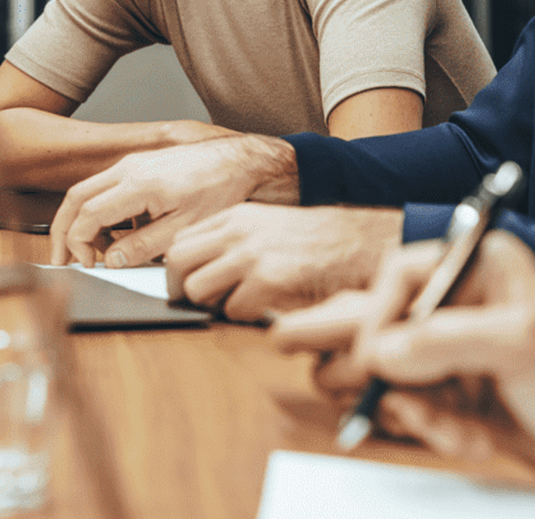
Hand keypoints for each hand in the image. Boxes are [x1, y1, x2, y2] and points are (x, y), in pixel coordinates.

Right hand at [48, 134, 296, 266]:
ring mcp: (134, 162)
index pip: (87, 214)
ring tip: (87, 251)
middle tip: (61, 259)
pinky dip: (99, 209)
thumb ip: (144, 246)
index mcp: (137, 184)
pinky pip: (108, 185)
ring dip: (80, 219)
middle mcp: (130, 167)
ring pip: (89, 189)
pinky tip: (114, 233)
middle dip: (63, 230)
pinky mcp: (142, 163)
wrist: (243, 161)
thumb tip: (111, 261)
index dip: (78, 243)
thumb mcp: (185, 229)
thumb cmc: (221, 191)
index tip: (87, 265)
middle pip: (76, 197)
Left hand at [164, 203, 402, 319]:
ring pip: (197, 289)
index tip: (186, 285)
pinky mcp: (267, 281)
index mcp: (235, 217)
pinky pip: (233, 311)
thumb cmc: (314, 242)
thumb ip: (232, 243)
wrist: (357, 244)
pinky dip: (246, 317)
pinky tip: (268, 306)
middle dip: (182, 289)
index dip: (179, 270)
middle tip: (203, 302)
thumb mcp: (266, 228)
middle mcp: (237, 232)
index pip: (179, 243)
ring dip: (214, 305)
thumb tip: (197, 272)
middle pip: (176, 264)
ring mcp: (251, 255)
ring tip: (241, 303)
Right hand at [273, 233, 534, 491]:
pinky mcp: (459, 392)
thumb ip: (448, 341)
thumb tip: (381, 352)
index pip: (403, 275)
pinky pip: (418, 408)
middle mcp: (465, 302)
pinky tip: (473, 439)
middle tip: (347, 379)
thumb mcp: (522, 348)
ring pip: (397, 374)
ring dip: (417, 410)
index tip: (373, 360)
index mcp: (482, 268)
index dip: (379, 316)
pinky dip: (436, 430)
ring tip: (458, 430)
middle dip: (380, 365)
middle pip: (388, 323)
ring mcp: (459, 350)